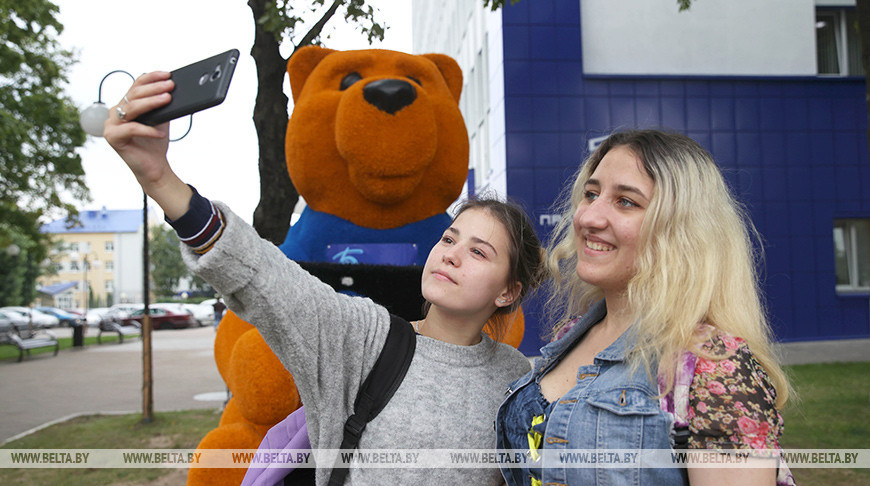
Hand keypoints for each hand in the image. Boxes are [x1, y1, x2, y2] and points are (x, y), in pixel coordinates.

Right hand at [103, 71, 191, 219]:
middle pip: (133, 95)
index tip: (167, 75)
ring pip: (131, 108)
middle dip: (153, 89)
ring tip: (167, 99)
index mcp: (125, 105)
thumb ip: (161, 105)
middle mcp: (115, 112)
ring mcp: (111, 125)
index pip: (136, 85)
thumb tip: (172, 88)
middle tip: (170, 86)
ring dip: (151, 102)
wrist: (155, 167)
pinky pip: (131, 128)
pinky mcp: (112, 138)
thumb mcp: (161, 119)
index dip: (151, 78)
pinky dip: (148, 129)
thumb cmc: (156, 143)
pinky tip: (160, 132)